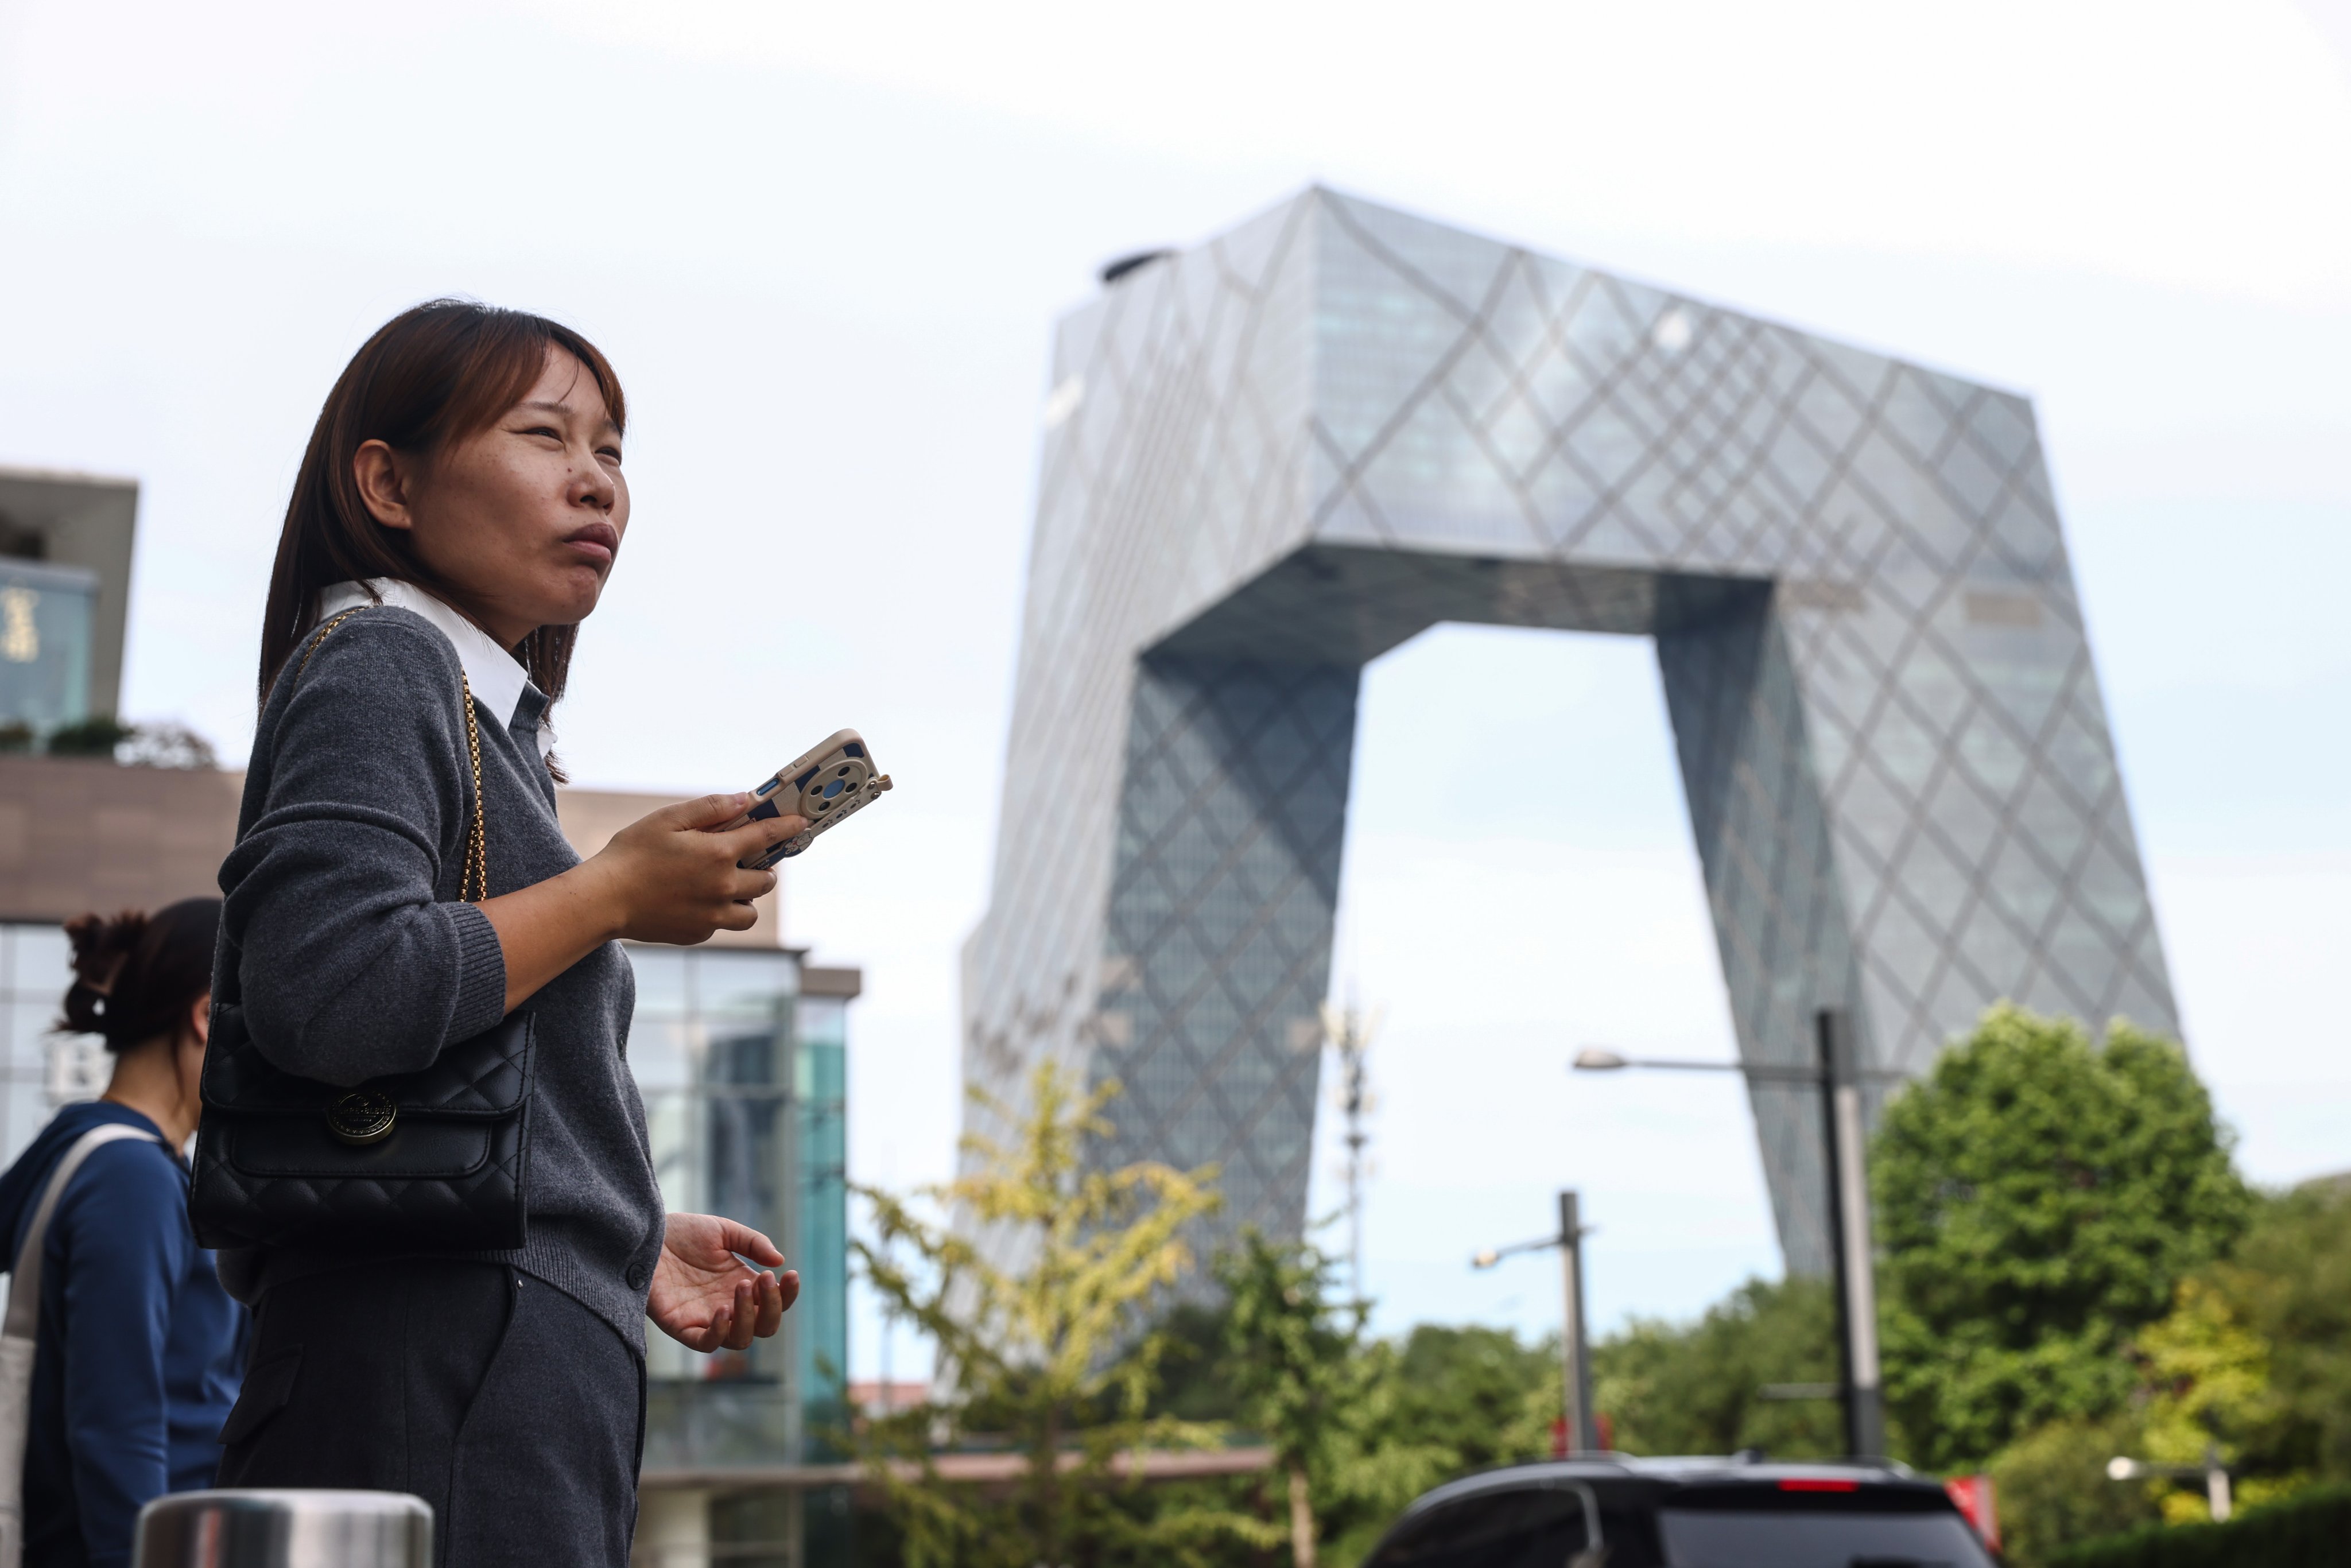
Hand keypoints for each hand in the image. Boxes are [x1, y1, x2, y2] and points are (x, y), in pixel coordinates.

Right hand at [583, 793, 807, 945]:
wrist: (604, 900)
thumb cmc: (632, 854)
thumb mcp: (669, 819)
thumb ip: (711, 809)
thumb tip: (745, 800)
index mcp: (719, 854)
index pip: (767, 837)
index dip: (787, 828)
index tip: (801, 824)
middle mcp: (724, 887)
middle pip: (765, 881)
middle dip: (763, 868)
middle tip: (747, 859)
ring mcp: (713, 915)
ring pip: (749, 911)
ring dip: (746, 897)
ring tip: (725, 884)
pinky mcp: (699, 933)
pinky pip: (723, 923)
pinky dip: (719, 912)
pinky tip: (697, 900)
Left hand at [648, 1212, 798, 1352]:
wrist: (646, 1236)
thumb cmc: (682, 1233)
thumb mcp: (724, 1231)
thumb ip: (753, 1243)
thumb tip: (779, 1262)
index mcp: (741, 1285)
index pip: (774, 1302)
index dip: (787, 1294)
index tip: (790, 1274)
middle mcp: (728, 1306)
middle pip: (764, 1326)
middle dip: (772, 1306)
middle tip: (763, 1279)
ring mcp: (706, 1319)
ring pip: (740, 1339)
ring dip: (748, 1317)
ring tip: (741, 1287)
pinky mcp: (681, 1327)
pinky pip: (706, 1344)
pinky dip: (719, 1333)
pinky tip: (723, 1310)